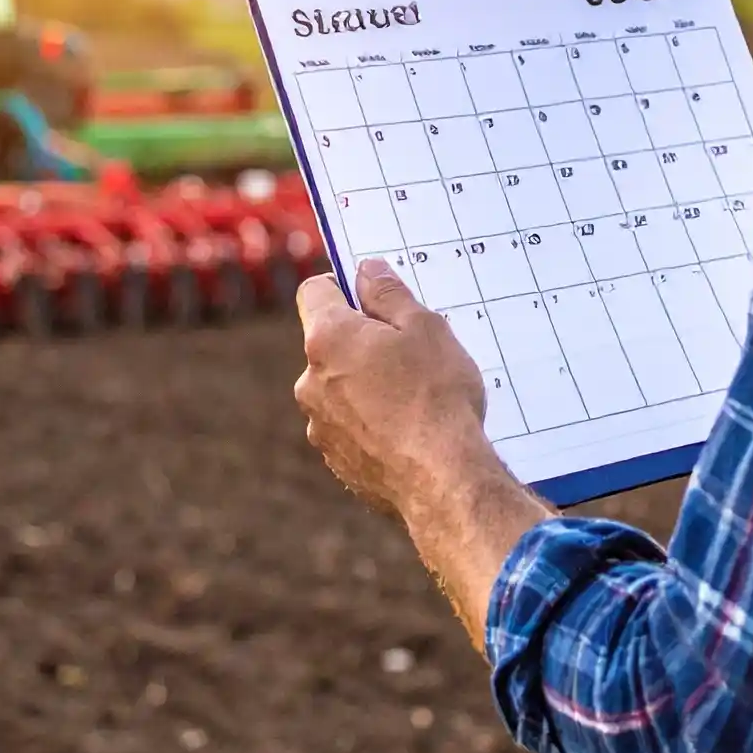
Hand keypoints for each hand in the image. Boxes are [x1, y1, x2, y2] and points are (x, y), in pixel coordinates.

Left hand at [294, 259, 491, 517]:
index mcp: (327, 339)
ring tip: (416, 398)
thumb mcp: (425, 328)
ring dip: (366, 385)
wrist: (442, 482)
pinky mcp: (336, 461)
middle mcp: (310, 382)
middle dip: (363, 341)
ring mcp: (320, 427)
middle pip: (330, 343)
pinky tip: (410, 432)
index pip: (316, 291)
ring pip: (339, 389)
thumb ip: (388, 293)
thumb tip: (366, 270)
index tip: (374, 296)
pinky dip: (372, 424)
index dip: (344, 286)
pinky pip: (350, 428)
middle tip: (411, 352)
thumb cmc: (436, 396)